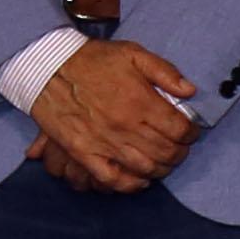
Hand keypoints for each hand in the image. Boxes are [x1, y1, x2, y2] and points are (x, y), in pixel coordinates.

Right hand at [32, 38, 200, 191]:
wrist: (48, 68)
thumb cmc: (92, 60)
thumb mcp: (133, 54)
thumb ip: (165, 72)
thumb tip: (190, 91)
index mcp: (141, 102)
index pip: (180, 130)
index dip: (191, 133)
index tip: (191, 132)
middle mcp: (125, 126)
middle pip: (166, 152)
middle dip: (180, 153)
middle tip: (180, 149)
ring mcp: (104, 142)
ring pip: (145, 167)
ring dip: (161, 169)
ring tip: (164, 162)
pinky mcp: (84, 153)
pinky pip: (112, 179)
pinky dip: (130, 184)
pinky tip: (140, 180)